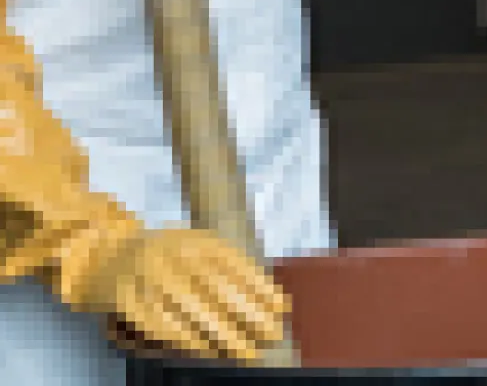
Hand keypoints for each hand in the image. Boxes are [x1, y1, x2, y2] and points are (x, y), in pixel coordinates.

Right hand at [77, 224, 288, 362]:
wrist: (101, 255)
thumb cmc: (156, 257)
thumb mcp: (189, 249)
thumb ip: (222, 267)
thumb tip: (267, 295)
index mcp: (192, 239)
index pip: (233, 263)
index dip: (259, 286)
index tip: (280, 307)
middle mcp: (172, 252)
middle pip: (217, 286)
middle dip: (247, 313)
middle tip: (269, 335)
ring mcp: (149, 275)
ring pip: (192, 308)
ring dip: (222, 332)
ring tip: (245, 350)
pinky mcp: (128, 300)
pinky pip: (162, 324)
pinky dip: (186, 339)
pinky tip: (206, 351)